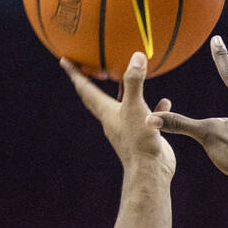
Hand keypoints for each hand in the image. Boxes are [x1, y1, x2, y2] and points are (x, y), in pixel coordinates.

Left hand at [62, 51, 175, 179]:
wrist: (149, 171)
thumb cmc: (138, 140)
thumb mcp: (135, 107)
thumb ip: (134, 82)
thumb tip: (137, 56)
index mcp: (106, 112)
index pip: (85, 89)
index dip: (75, 73)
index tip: (64, 60)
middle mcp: (114, 119)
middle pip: (97, 97)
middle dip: (90, 81)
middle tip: (86, 66)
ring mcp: (128, 128)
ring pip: (123, 105)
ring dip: (123, 91)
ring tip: (124, 78)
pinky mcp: (143, 135)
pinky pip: (147, 116)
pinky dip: (153, 106)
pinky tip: (164, 101)